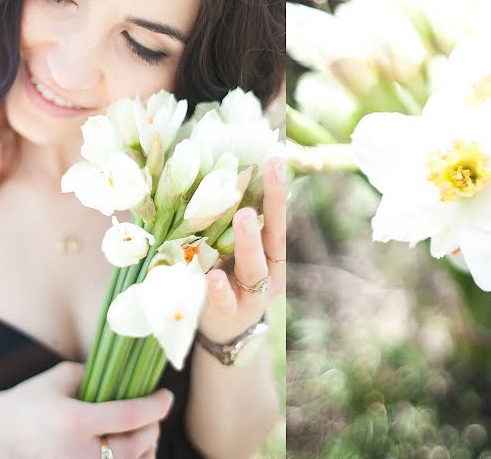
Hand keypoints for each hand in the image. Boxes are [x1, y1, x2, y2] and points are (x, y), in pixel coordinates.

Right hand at [0, 361, 171, 458]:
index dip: (157, 406)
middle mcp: (73, 454)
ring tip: (146, 434)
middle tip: (155, 413)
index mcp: (72, 421)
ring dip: (144, 451)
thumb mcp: (61, 378)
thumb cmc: (28, 401)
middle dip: (153, 427)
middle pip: (135, 446)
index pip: (130, 415)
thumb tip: (134, 376)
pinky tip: (130, 453)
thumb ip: (98, 378)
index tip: (166, 395)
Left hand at [198, 156, 285, 342]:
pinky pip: (225, 302)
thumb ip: (229, 221)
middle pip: (274, 238)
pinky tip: (213, 278)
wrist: (223, 331)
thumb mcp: (231, 249)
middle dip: (272, 206)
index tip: (275, 159)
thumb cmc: (227, 277)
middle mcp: (269, 272)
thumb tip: (219, 171)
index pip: (277, 218)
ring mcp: (250, 296)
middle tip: (268, 170)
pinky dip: (220, 290)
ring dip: (249, 242)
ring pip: (254, 269)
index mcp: (272, 253)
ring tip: (244, 217)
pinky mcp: (227, 315)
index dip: (277, 191)